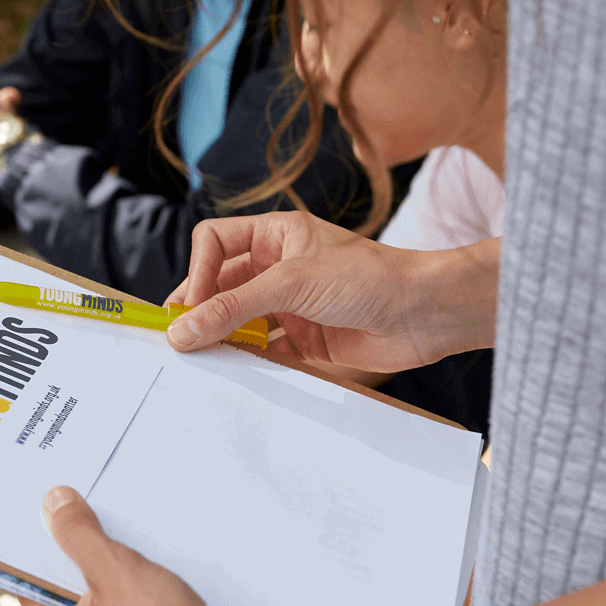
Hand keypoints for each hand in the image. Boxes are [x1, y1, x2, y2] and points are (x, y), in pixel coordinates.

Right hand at [163, 213, 499, 372]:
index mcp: (276, 235)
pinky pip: (261, 349)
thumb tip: (183, 328)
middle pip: (220, 284)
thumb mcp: (292, 284)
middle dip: (200, 308)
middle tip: (180, 337)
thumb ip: (233, 308)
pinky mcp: (304, 338)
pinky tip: (240, 370)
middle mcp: (279, 266)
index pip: (215, 242)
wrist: (425, 314)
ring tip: (205, 357)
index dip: (197, 270)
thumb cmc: (370, 277)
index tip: (191, 305)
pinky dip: (247, 360)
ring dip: (221, 337)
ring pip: (238, 319)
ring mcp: (290, 303)